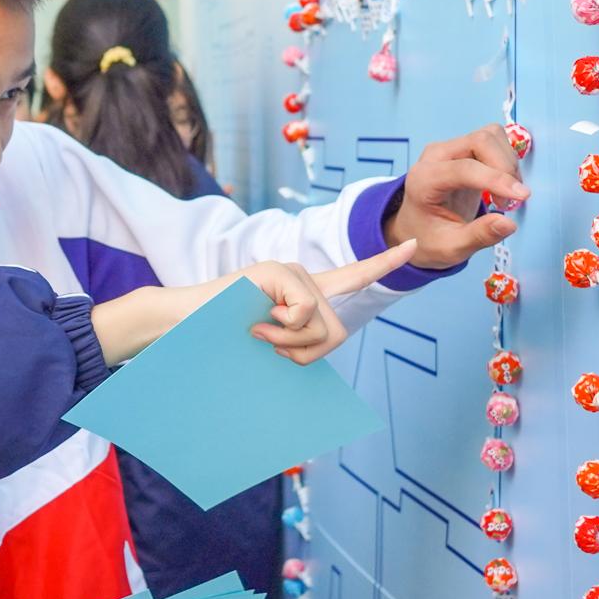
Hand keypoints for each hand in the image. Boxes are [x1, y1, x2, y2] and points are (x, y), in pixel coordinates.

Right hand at [89, 242, 415, 365]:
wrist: (182, 327)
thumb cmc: (223, 342)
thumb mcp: (271, 347)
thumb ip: (301, 346)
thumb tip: (327, 353)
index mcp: (305, 294)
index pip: (353, 277)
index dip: (384, 264)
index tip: (416, 245)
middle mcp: (304, 278)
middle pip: (337, 330)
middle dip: (307, 352)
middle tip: (272, 348)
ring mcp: (290, 272)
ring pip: (322, 324)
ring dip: (290, 342)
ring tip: (258, 334)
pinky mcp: (276, 271)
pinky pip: (304, 311)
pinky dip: (282, 328)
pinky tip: (256, 324)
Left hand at [382, 122, 526, 269]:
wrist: (417, 229)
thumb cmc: (430, 238)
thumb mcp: (452, 248)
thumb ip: (479, 236)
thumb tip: (510, 224)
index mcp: (424, 180)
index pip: (464, 168)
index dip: (496, 179)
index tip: (522, 196)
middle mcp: (435, 156)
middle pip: (480, 141)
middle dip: (505, 168)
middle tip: (509, 202)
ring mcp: (450, 148)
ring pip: (491, 136)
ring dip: (508, 163)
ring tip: (505, 195)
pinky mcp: (465, 147)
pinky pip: (493, 140)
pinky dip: (506, 159)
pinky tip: (502, 184)